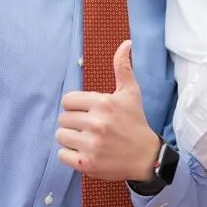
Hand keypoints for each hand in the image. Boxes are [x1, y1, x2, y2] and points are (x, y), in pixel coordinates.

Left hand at [56, 41, 159, 181]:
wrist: (145, 156)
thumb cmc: (136, 121)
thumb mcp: (131, 93)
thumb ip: (123, 67)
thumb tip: (125, 43)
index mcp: (104, 103)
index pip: (68, 100)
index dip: (76, 106)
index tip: (88, 111)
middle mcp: (96, 123)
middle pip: (63, 119)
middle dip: (74, 122)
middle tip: (90, 127)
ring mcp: (91, 144)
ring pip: (60, 136)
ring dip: (71, 138)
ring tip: (87, 139)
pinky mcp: (86, 163)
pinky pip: (61, 155)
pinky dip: (70, 155)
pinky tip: (86, 152)